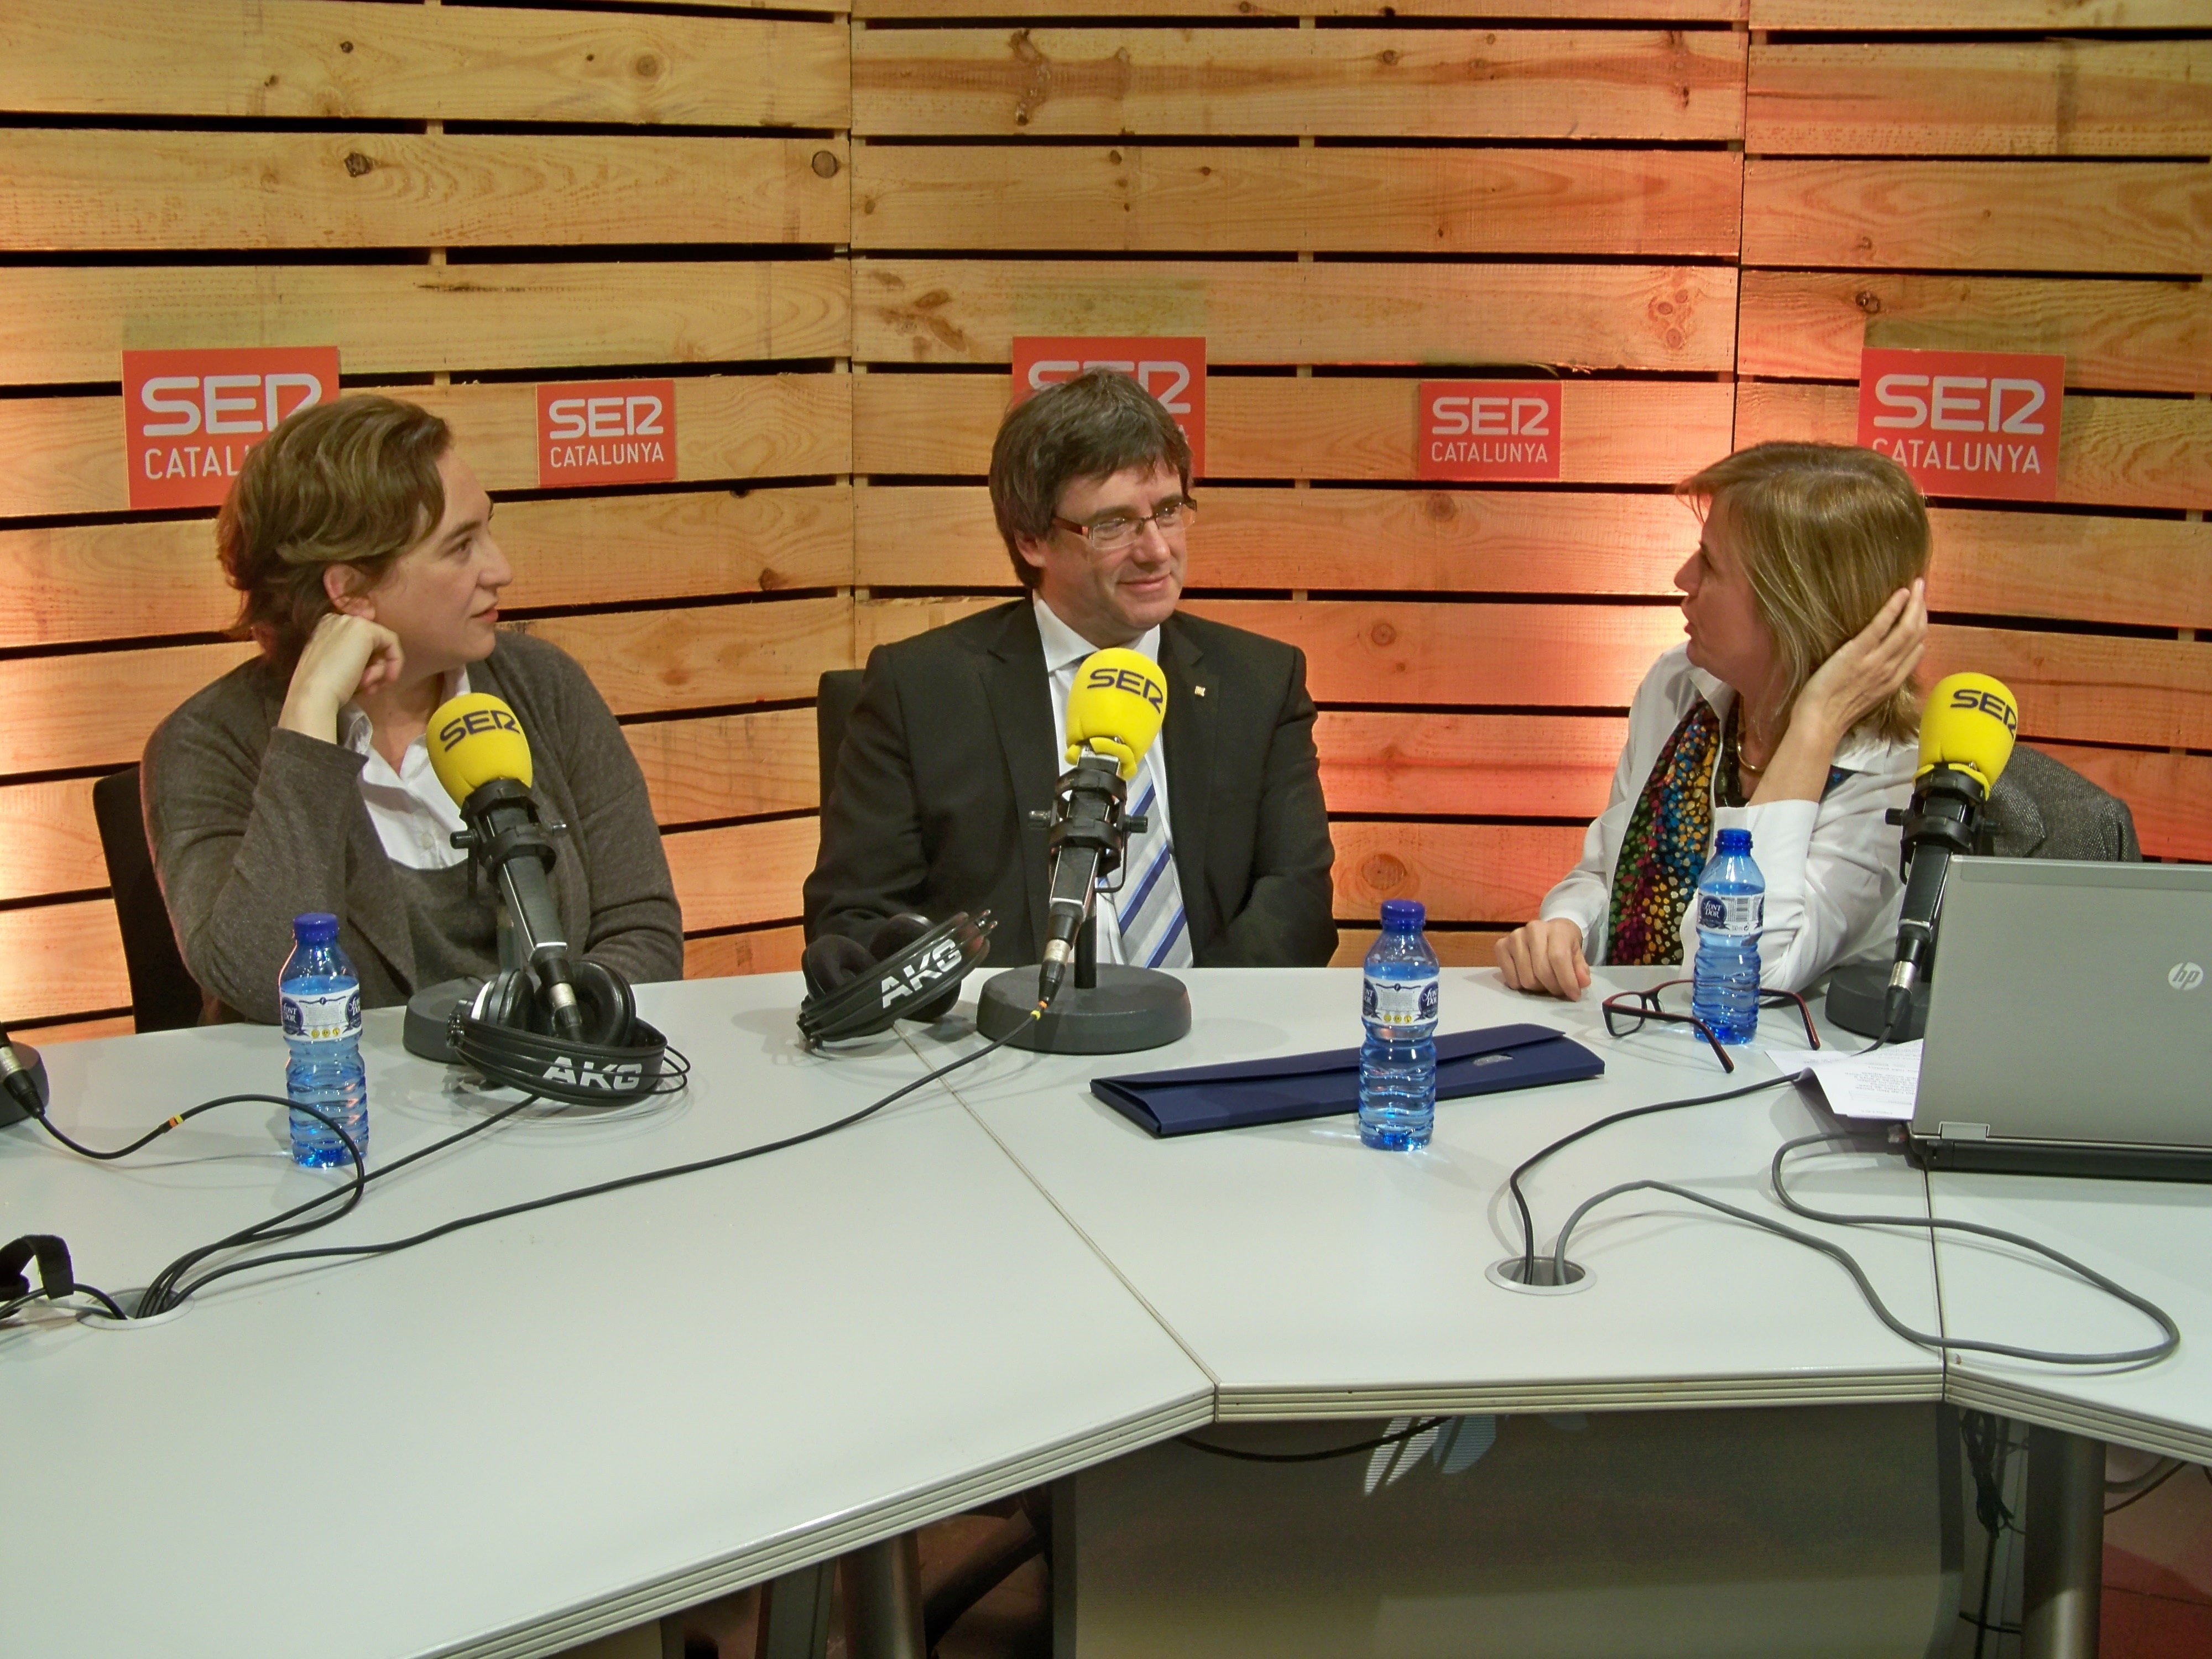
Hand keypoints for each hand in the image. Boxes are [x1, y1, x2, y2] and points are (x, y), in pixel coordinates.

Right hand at [279, 612, 404, 743]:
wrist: (314, 693)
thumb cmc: (321, 687)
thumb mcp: (336, 667)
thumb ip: (351, 658)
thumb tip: (371, 662)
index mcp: (327, 627)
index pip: (358, 643)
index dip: (366, 665)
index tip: (366, 685)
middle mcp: (339, 620)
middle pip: (371, 644)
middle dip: (374, 669)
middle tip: (369, 689)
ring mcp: (352, 623)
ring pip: (380, 646)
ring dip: (378, 672)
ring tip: (366, 687)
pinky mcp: (366, 630)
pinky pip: (391, 642)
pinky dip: (394, 663)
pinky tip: (385, 680)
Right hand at [1496, 918, 1590, 1000]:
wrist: (1547, 931)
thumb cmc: (1563, 944)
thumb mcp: (1577, 954)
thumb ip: (1580, 969)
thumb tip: (1582, 982)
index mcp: (1555, 929)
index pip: (1558, 958)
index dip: (1567, 980)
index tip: (1574, 995)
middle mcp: (1532, 929)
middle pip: (1541, 971)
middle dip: (1553, 987)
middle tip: (1558, 989)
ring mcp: (1514, 937)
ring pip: (1526, 979)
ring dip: (1538, 987)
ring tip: (1544, 981)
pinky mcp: (1500, 946)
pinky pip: (1511, 979)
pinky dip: (1521, 985)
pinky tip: (1528, 976)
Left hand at [1791, 579, 1927, 745]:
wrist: (1820, 720)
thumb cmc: (1834, 712)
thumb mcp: (1866, 698)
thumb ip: (1879, 681)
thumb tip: (1885, 664)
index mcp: (1893, 682)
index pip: (1917, 651)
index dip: (1922, 629)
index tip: (1921, 614)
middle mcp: (1890, 670)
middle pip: (1916, 635)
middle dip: (1922, 610)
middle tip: (1922, 589)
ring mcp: (1876, 661)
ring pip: (1906, 628)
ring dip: (1915, 604)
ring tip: (1917, 585)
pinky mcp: (1858, 652)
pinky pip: (1881, 626)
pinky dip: (1893, 608)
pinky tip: (1901, 593)